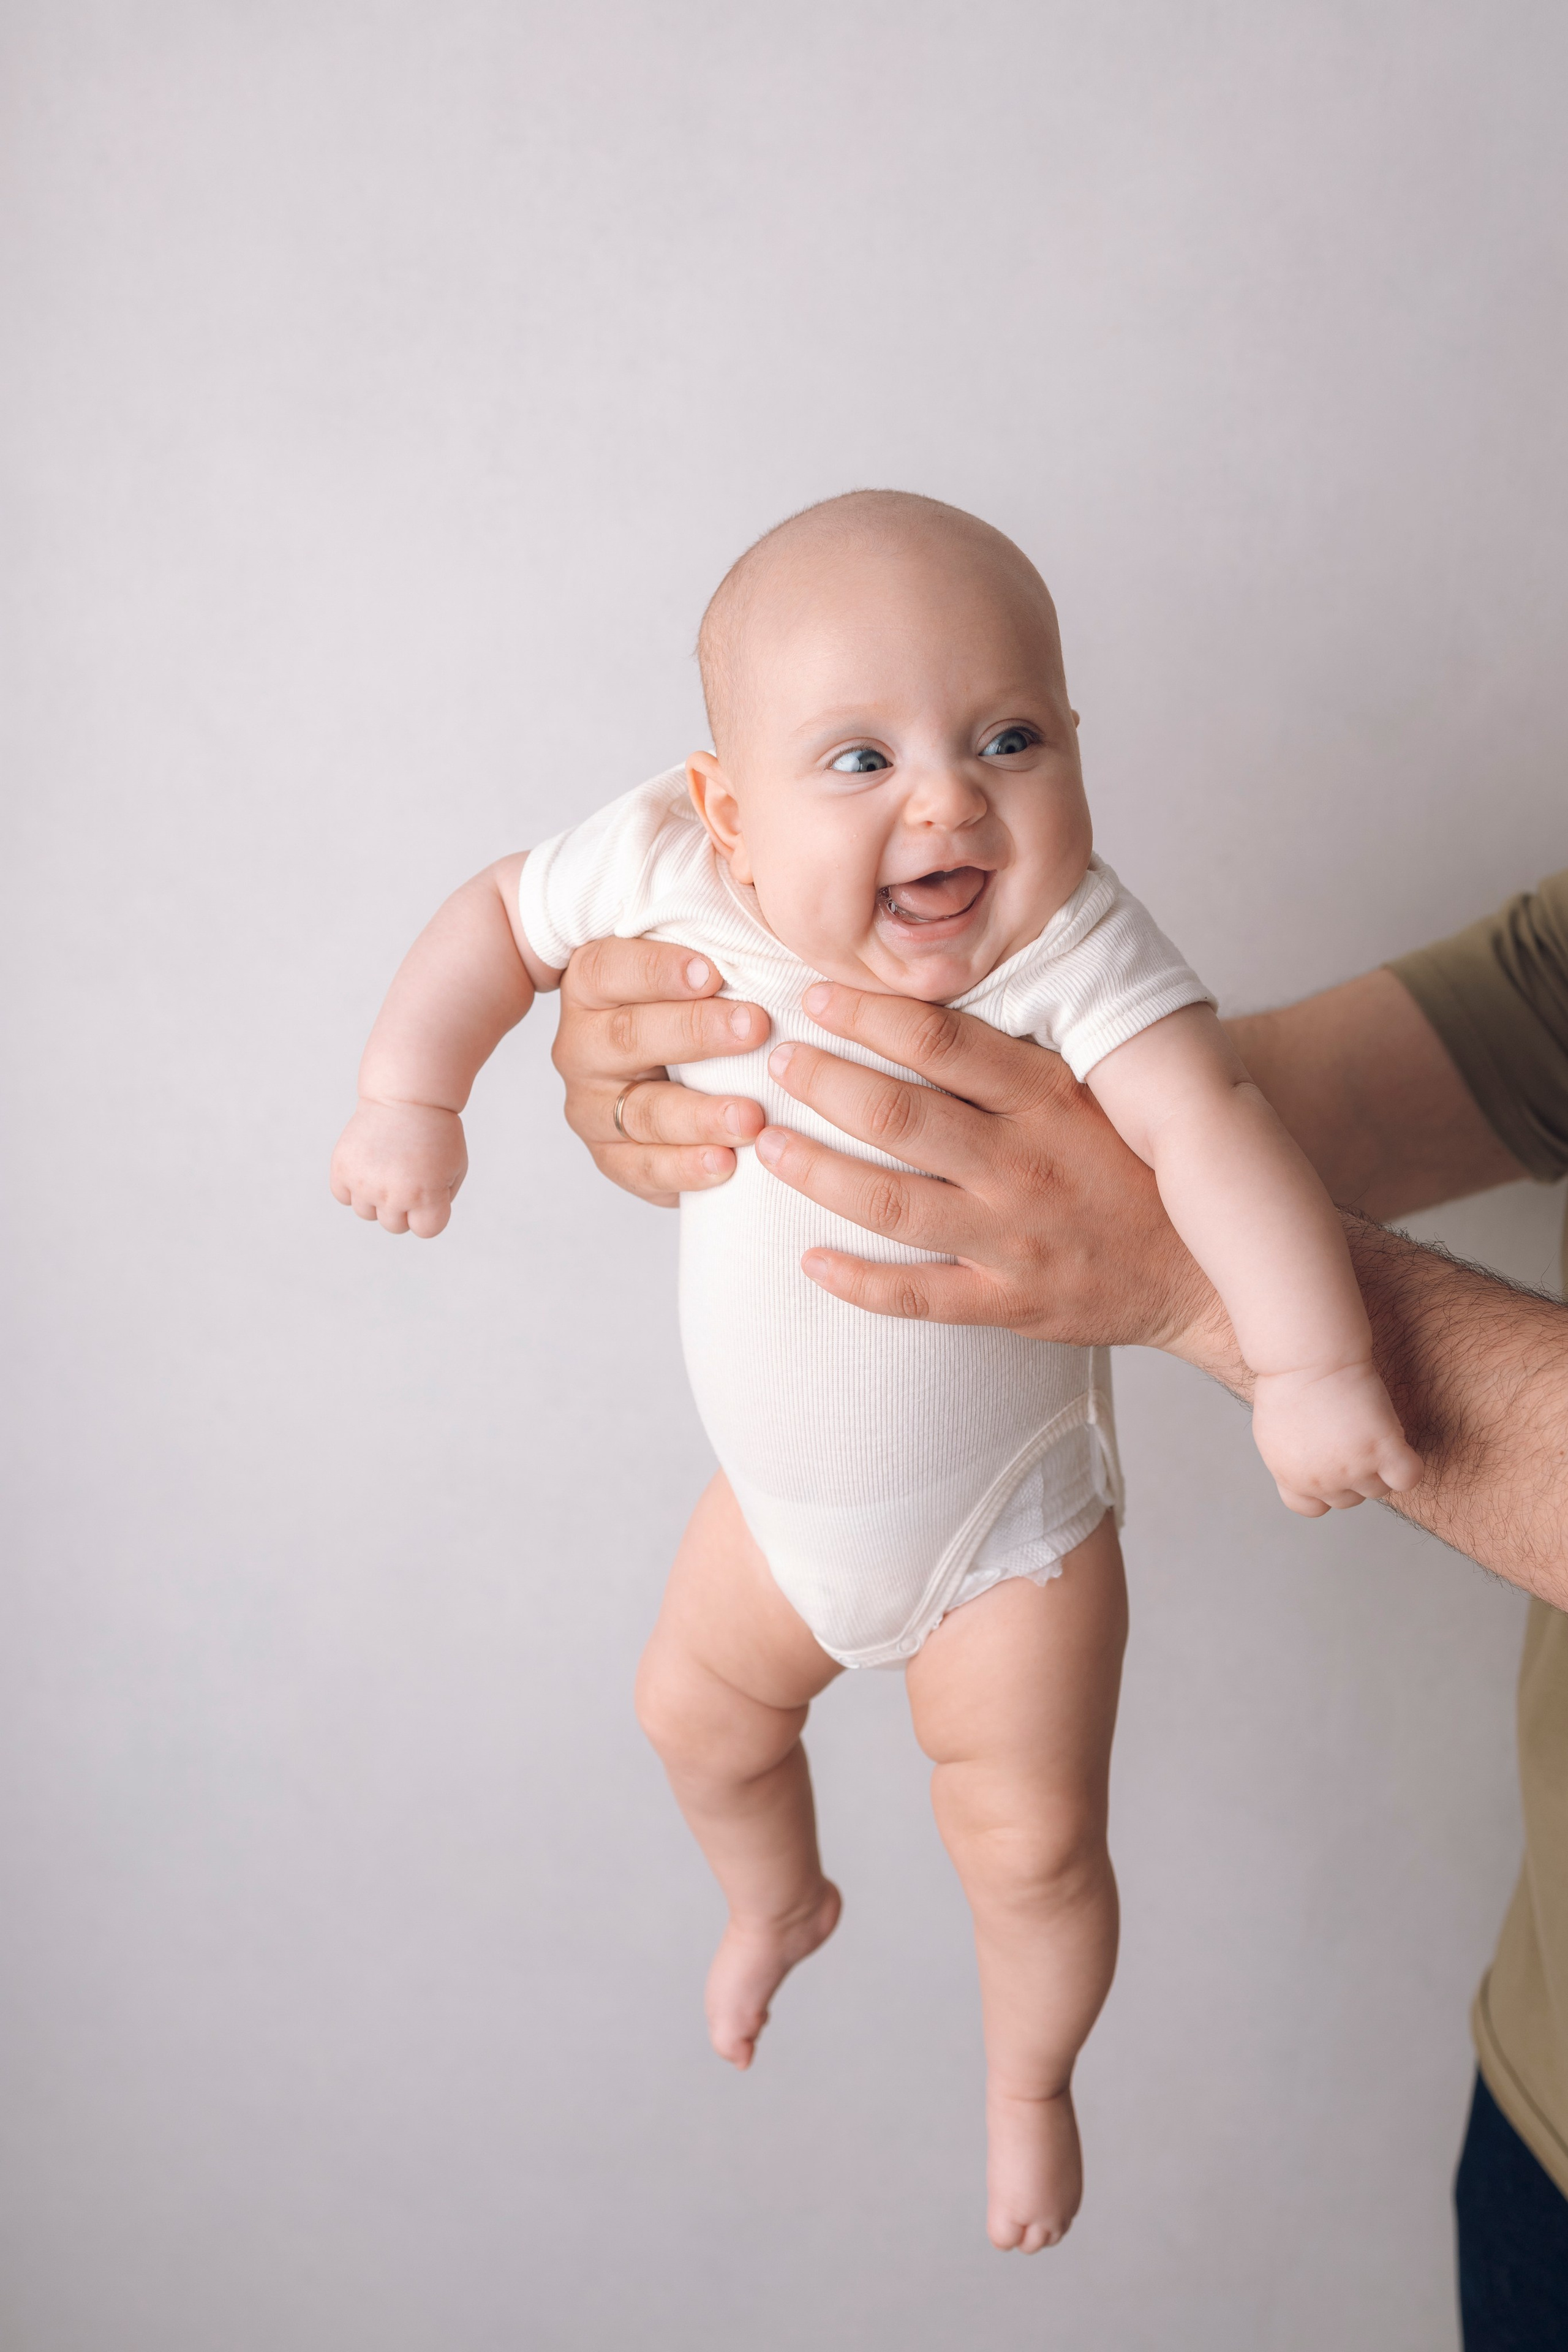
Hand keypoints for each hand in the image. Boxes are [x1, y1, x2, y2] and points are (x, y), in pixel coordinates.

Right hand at [330, 1099, 467, 1236]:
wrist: (407, 1097)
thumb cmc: (437, 1134)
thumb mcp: (456, 1168)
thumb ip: (440, 1201)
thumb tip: (414, 1220)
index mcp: (426, 1196)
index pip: (426, 1230)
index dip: (431, 1212)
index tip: (431, 1190)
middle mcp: (393, 1194)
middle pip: (394, 1225)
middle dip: (404, 1205)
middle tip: (408, 1174)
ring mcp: (364, 1183)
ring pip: (366, 1212)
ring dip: (376, 1196)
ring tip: (387, 1166)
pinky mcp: (342, 1169)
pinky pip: (343, 1196)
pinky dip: (353, 1186)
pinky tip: (368, 1165)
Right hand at [552, 938, 769, 1205]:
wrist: (675, 1073)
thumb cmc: (702, 998)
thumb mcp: (700, 954)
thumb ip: (721, 922)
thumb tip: (762, 875)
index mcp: (593, 981)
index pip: (612, 968)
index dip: (658, 970)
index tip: (714, 972)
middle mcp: (582, 1043)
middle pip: (629, 1037)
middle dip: (696, 1033)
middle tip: (756, 1028)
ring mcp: (593, 1105)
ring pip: (640, 1110)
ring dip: (699, 1115)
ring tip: (752, 1117)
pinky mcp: (612, 1156)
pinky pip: (640, 1169)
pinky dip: (683, 1171)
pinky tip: (726, 1166)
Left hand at [752, 983, 1239, 1376]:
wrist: (1211, 1272)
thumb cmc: (1142, 1168)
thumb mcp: (1101, 1088)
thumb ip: (1024, 1047)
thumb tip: (946, 978)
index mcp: (1048, 1097)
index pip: (941, 1041)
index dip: (867, 1015)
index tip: (813, 997)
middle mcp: (1025, 1164)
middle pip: (900, 1117)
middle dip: (824, 1084)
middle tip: (774, 1060)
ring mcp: (1014, 1239)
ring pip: (892, 1204)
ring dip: (818, 1173)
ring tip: (767, 1145)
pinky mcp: (1010, 1302)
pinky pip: (918, 1297)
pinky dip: (858, 1282)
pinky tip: (810, 1261)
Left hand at [1250, 1361, 1424, 1514]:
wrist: (1304, 1357)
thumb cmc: (1289, 1383)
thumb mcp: (1275, 1434)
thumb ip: (1292, 1461)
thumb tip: (1309, 1470)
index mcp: (1290, 1477)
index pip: (1313, 1508)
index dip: (1325, 1490)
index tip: (1329, 1463)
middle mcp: (1319, 1481)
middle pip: (1350, 1499)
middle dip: (1353, 1474)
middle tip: (1351, 1436)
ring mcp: (1350, 1468)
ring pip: (1378, 1489)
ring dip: (1380, 1466)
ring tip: (1369, 1429)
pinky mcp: (1379, 1448)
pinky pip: (1407, 1478)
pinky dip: (1408, 1467)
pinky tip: (1397, 1443)